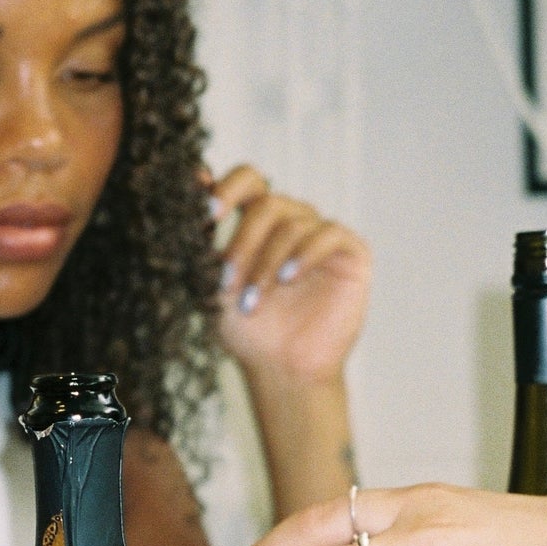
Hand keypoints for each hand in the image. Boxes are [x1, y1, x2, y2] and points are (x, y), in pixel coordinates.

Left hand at [211, 165, 370, 385]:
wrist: (281, 369)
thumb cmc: (247, 330)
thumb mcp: (212, 280)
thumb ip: (203, 233)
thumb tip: (196, 176)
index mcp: (258, 222)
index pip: (247, 180)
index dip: (227, 188)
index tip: (208, 214)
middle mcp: (291, 221)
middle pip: (267, 203)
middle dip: (242, 242)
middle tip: (226, 281)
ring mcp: (321, 234)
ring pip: (293, 223)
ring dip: (266, 263)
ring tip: (254, 302)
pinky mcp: (350, 252)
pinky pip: (328, 235)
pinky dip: (304, 254)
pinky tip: (288, 279)